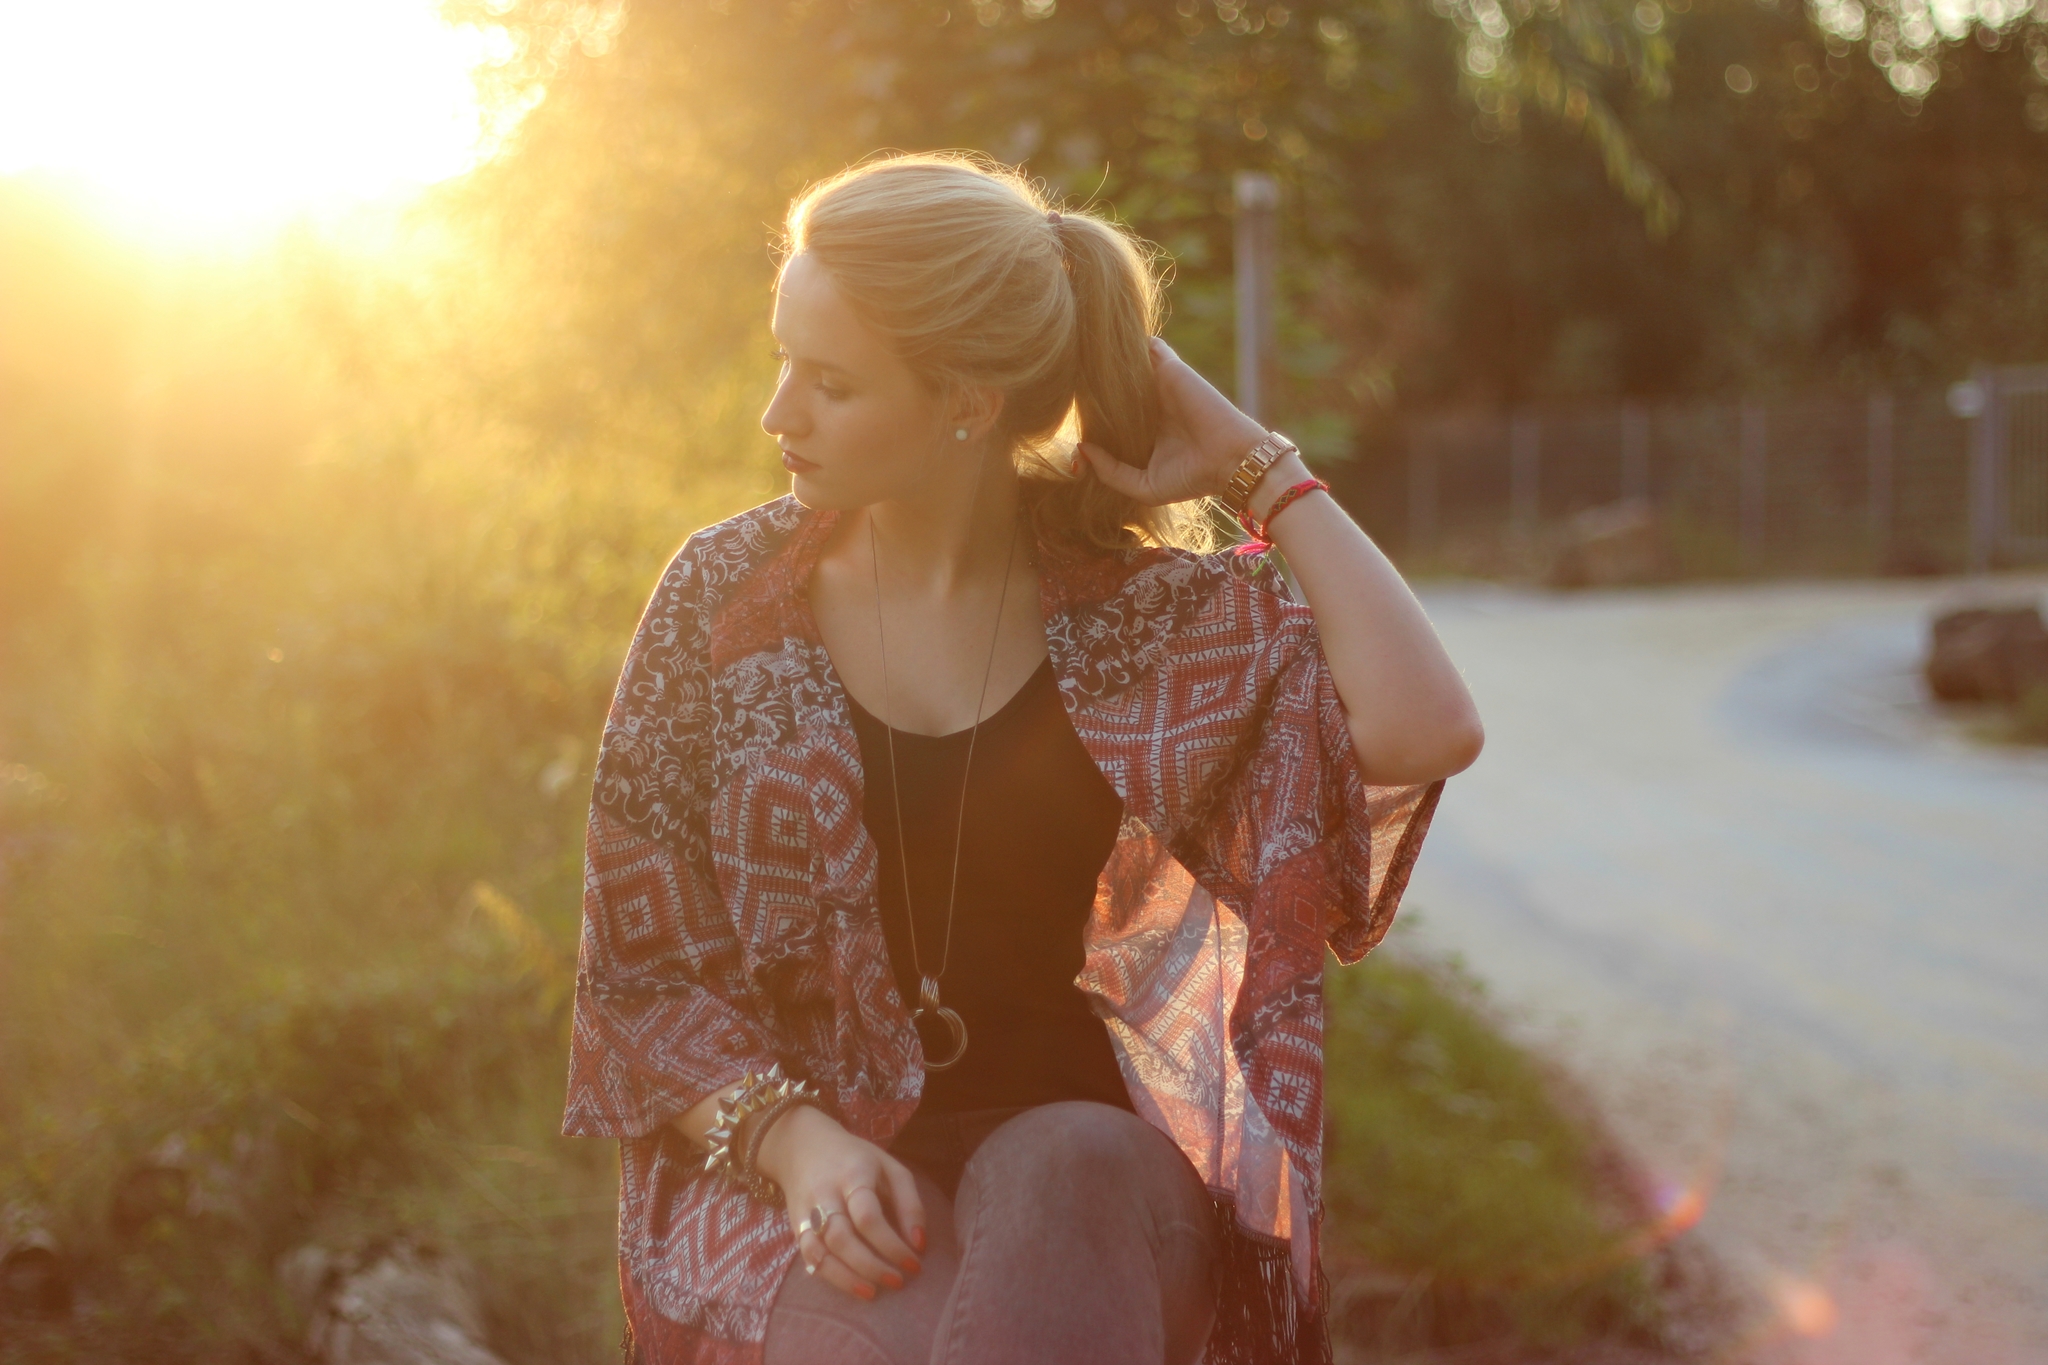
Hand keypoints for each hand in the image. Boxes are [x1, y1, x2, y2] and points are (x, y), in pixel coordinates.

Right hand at [754, 1104, 925, 1300]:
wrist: (801, 1146)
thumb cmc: (855, 1159)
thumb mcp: (889, 1167)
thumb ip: (909, 1203)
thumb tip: (920, 1244)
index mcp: (853, 1174)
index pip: (868, 1216)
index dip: (891, 1244)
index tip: (914, 1262)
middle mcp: (824, 1194)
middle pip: (842, 1238)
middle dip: (872, 1266)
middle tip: (898, 1281)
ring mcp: (805, 1212)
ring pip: (821, 1252)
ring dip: (848, 1278)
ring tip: (874, 1292)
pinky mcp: (795, 1226)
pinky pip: (809, 1258)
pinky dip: (830, 1276)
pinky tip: (852, 1286)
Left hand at [1078, 337, 1269, 506]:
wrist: (1228, 461)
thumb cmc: (1190, 478)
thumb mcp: (1143, 486)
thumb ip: (1111, 471)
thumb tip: (1081, 449)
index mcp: (1144, 430)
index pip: (1111, 412)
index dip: (1091, 410)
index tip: (1066, 410)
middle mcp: (1151, 405)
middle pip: (1116, 385)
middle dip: (1094, 379)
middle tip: (1066, 376)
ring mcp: (1161, 385)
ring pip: (1129, 363)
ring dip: (1110, 357)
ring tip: (1080, 353)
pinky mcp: (1172, 369)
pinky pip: (1148, 347)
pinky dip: (1130, 342)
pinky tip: (1105, 344)